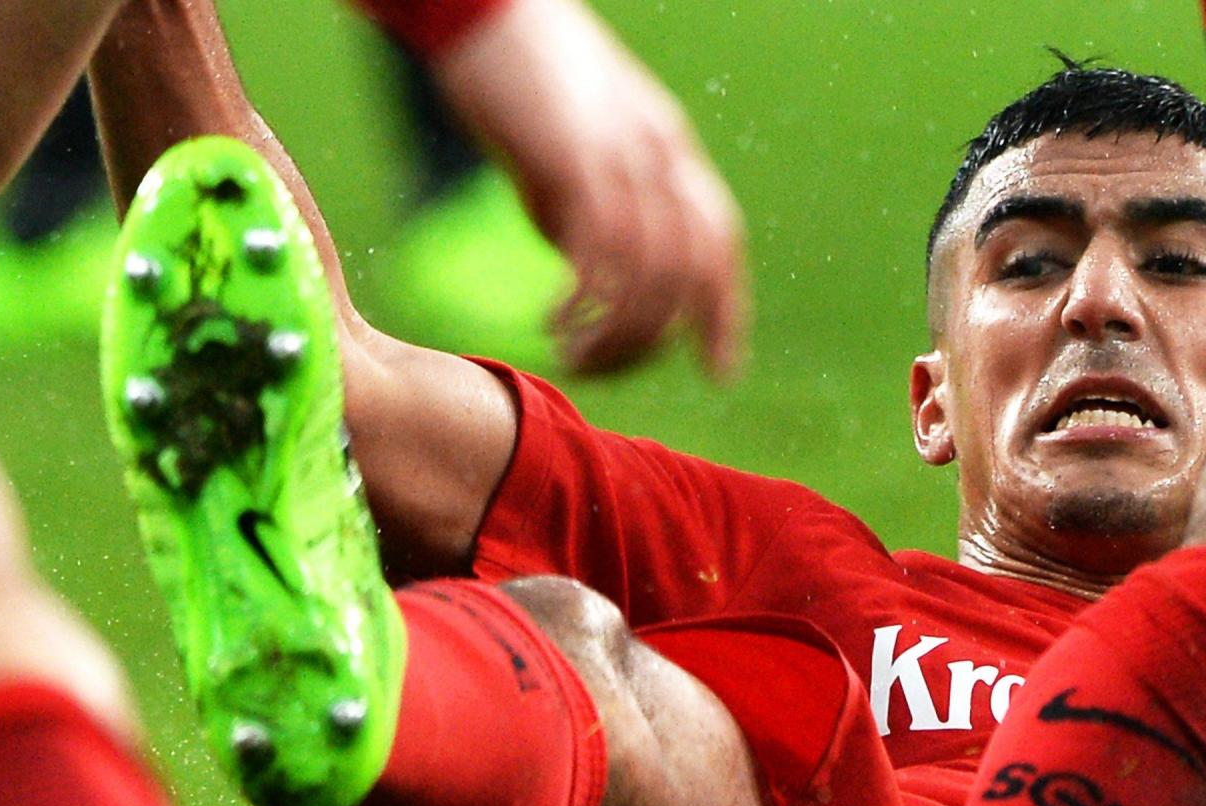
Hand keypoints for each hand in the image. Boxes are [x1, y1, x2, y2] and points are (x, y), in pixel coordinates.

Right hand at [433, 0, 748, 376]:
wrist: (480, 8)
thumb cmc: (514, 83)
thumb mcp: (571, 159)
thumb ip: (595, 217)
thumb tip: (598, 286)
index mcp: (668, 151)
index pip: (718, 243)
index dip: (725, 314)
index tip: (721, 371)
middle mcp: (660, 155)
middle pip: (690, 271)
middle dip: (656, 340)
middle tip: (604, 371)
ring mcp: (625, 155)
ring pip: (652, 273)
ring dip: (618, 334)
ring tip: (574, 358)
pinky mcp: (578, 159)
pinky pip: (603, 254)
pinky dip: (586, 304)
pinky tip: (554, 322)